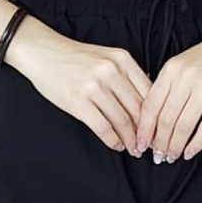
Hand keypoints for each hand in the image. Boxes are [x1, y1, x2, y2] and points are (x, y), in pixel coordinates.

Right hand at [4, 17, 151, 151]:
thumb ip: (126, 75)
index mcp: (122, 59)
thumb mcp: (107, 57)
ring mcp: (95, 87)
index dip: (156, 115)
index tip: (159, 129)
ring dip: (130, 140)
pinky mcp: (79, 102)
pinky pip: (103, 127)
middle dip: (146, 132)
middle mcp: (111, 71)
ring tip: (134, 149)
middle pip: (138, 109)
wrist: (42, 53)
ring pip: (123, 121)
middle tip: (149, 145)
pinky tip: (116, 145)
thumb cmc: (75, 58)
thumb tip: (146, 103)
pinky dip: (113, 140)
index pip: (149, 92)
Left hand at [137, 25, 201, 160]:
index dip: (144, 129)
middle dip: (159, 143)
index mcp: (171, 70)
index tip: (141, 144)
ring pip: (183, 126)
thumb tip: (154, 117)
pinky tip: (190, 152)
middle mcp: (185, 78)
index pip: (151, 106)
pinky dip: (196, 144)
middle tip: (157, 157)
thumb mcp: (183, 62)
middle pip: (165, 119)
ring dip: (175, 146)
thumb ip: (168, 84)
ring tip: (171, 157)